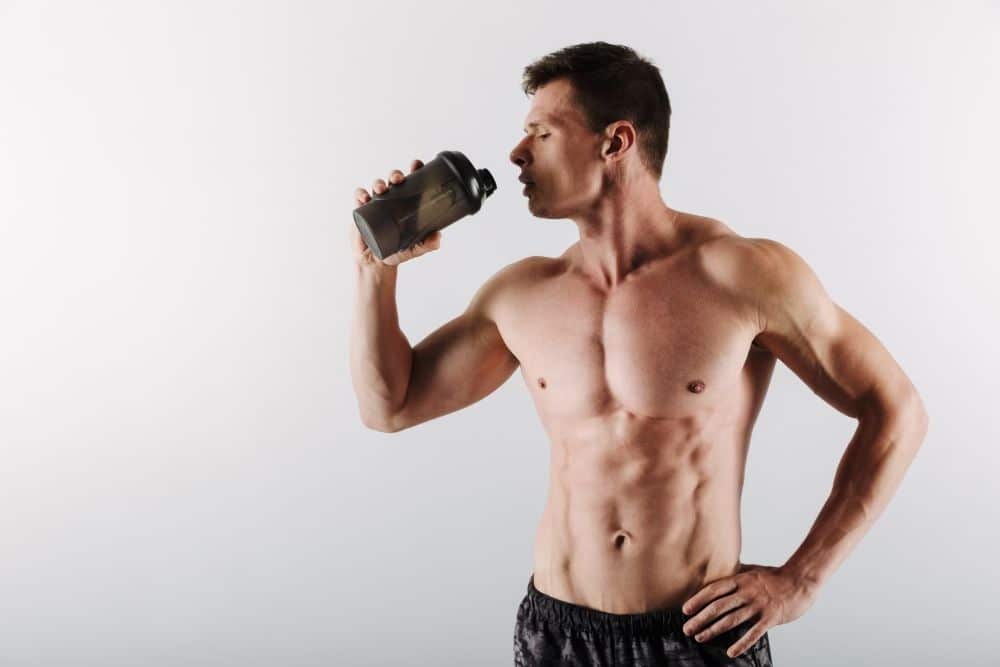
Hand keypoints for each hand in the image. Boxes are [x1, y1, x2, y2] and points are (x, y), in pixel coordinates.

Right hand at [351, 158, 442, 267]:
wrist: (375, 261)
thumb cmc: (396, 251)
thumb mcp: (414, 248)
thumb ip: (427, 244)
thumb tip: (438, 237)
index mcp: (407, 203)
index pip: (412, 181)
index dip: (414, 170)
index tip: (416, 164)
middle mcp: (392, 199)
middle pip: (394, 180)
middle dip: (395, 174)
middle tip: (398, 179)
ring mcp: (377, 203)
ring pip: (377, 185)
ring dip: (378, 183)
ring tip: (381, 190)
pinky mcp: (362, 209)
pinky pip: (360, 196)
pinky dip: (361, 194)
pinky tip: (364, 198)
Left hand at [680, 562, 817, 658]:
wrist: (800, 580)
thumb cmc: (775, 576)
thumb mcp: (753, 570)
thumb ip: (737, 573)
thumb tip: (720, 569)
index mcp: (741, 579)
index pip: (714, 590)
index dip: (698, 600)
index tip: (685, 610)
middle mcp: (747, 592)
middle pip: (718, 607)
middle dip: (700, 619)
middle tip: (687, 629)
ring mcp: (758, 605)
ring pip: (731, 620)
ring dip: (713, 630)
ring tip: (700, 638)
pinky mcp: (770, 618)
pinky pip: (753, 633)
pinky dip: (741, 644)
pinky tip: (730, 652)